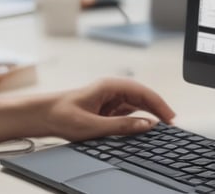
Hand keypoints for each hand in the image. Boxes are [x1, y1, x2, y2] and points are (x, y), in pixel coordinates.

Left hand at [44, 77, 175, 140]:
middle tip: (171, 125)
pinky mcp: (106, 109)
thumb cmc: (61, 115)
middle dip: (158, 109)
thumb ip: (121, 126)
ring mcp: (109, 99)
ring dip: (149, 114)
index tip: (170, 118)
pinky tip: (144, 128)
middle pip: (142, 97)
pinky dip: (138, 119)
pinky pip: (128, 112)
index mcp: (109, 86)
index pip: (142, 92)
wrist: (42, 116)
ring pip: (136, 104)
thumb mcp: (93, 125)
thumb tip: (146, 124)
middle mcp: (111, 90)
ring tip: (163, 127)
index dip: (159, 105)